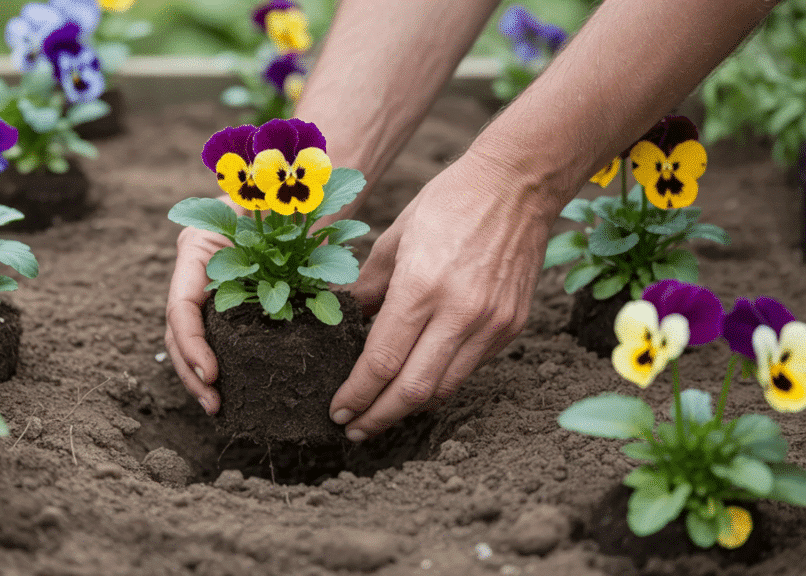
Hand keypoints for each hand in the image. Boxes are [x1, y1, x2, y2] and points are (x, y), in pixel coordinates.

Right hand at [165, 195, 360, 415]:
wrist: (298, 187)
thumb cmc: (289, 192)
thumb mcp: (282, 210)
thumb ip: (286, 238)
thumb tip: (321, 275)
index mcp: (198, 247)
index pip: (180, 305)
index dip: (191, 343)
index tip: (213, 372)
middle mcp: (196, 271)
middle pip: (178, 331)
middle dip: (192, 371)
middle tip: (214, 404)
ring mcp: (208, 288)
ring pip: (190, 340)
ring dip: (200, 377)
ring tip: (218, 407)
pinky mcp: (228, 304)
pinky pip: (216, 339)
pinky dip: (221, 367)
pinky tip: (231, 393)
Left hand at [330, 155, 555, 440]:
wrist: (518, 184)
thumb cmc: (449, 201)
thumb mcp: (395, 237)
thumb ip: (370, 286)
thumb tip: (348, 321)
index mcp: (422, 286)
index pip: (382, 361)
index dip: (357, 393)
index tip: (338, 409)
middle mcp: (460, 312)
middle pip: (413, 390)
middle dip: (378, 417)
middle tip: (353, 429)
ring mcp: (490, 323)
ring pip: (444, 389)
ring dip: (408, 409)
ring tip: (381, 414)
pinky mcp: (510, 326)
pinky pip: (468, 370)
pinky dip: (439, 384)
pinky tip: (418, 383)